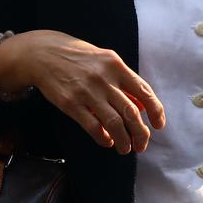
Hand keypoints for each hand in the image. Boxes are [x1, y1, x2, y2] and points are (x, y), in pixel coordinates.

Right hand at [0, 30, 164, 154]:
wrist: (43, 53)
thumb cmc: (78, 57)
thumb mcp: (104, 59)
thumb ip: (123, 80)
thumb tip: (142, 105)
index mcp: (116, 65)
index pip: (144, 91)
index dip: (155, 110)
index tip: (158, 125)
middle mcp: (104, 79)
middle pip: (131, 112)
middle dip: (141, 133)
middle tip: (142, 144)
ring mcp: (87, 92)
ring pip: (114, 123)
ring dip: (124, 140)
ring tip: (125, 149)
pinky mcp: (70, 104)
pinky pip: (92, 126)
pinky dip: (103, 137)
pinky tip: (107, 141)